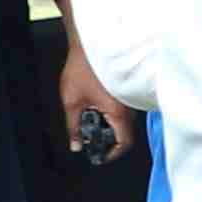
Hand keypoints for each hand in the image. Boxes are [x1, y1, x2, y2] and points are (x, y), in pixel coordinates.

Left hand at [55, 39, 134, 167]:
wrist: (91, 45)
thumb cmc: (82, 69)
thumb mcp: (71, 101)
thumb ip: (73, 126)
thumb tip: (76, 145)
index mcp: (118, 112)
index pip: (124, 142)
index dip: (113, 153)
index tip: (100, 156)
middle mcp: (129, 108)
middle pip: (125, 134)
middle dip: (107, 139)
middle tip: (89, 138)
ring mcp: (129, 99)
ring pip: (124, 123)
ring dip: (108, 126)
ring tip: (89, 118)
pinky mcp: (126, 92)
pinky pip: (123, 111)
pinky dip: (110, 115)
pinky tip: (95, 107)